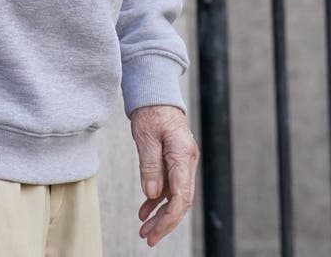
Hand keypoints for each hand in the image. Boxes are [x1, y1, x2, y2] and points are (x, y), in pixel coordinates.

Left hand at [130, 104, 198, 247]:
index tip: (154, 231)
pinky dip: (157, 201)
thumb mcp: (146, 136)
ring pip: (175, 197)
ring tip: (144, 229)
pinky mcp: (173, 161)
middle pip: (181, 201)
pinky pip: (168, 187)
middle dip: (166, 223)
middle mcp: (187, 161)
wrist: (156, 93)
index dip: (168, 218)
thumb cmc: (151, 111)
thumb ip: (150, 165)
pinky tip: (145, 211)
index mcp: (183, 155)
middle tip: (148, 238)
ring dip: (161, 215)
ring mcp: (182, 162)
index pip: (181, 196)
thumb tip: (151, 194)